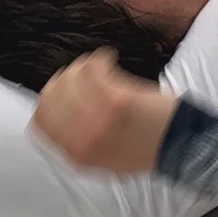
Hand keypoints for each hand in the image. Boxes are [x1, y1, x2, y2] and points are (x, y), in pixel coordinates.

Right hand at [31, 48, 180, 174]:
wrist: (179, 145)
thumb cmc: (143, 148)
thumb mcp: (100, 158)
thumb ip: (73, 142)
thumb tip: (51, 114)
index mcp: (75, 155)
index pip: (38, 122)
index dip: (46, 100)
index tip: (60, 89)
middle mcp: (82, 140)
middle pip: (50, 95)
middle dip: (64, 78)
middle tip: (81, 73)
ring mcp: (98, 120)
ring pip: (70, 78)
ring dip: (84, 66)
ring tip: (99, 66)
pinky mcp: (116, 101)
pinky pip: (93, 69)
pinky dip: (100, 58)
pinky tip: (109, 59)